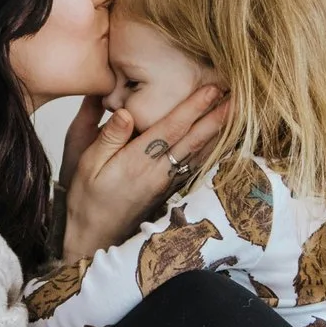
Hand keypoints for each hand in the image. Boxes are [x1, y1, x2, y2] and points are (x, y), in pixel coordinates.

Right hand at [59, 85, 229, 260]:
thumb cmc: (86, 198)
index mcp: (136, 161)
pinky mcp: (167, 190)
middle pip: (193, 140)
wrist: (94, 237)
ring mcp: (165, 183)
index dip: (193, 107)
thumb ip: (108, 137)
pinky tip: (218, 140)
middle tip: (239, 96)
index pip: (171, 128)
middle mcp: (156, 172)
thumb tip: (126, 112)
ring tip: (236, 113)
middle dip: (216, 116)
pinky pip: (193, 166)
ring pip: (197, 153)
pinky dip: (209, 150)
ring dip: (217, 132)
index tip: (212, 88)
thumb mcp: (86, 164)